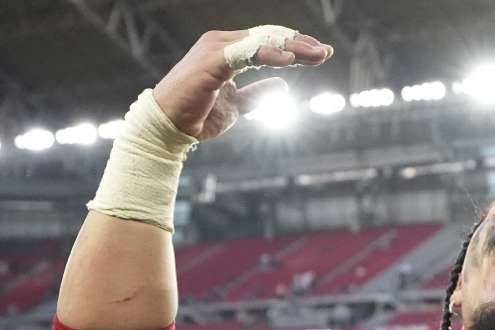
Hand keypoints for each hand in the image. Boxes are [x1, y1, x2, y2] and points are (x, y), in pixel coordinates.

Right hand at [152, 28, 331, 140]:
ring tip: (317, 55)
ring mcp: (217, 49)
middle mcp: (222, 44)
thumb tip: (282, 86)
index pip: (267, 41)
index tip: (319, 54)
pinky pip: (247, 52)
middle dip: (300, 43)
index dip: (294, 46)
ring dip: (292, 48)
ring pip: (263, 41)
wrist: (168, 127)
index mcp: (228, 51)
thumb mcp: (237, 106)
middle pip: (269, 37)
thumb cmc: (197, 116)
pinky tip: (290, 61)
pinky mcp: (213, 59)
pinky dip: (270, 55)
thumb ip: (257, 94)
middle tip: (325, 52)